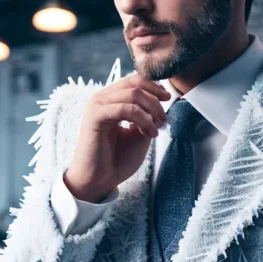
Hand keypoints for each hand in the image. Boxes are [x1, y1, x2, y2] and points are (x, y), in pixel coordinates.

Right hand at [64, 74, 169, 201]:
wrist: (99, 181)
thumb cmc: (117, 160)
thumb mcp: (139, 134)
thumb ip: (147, 116)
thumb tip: (158, 102)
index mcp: (111, 100)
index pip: (134, 80)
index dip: (154, 87)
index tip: (167, 99)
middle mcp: (102, 99)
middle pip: (136, 84)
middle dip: (155, 101)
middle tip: (164, 120)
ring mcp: (97, 106)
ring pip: (133, 94)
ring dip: (151, 111)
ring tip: (156, 130)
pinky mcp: (95, 116)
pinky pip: (125, 109)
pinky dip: (143, 119)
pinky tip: (149, 133)